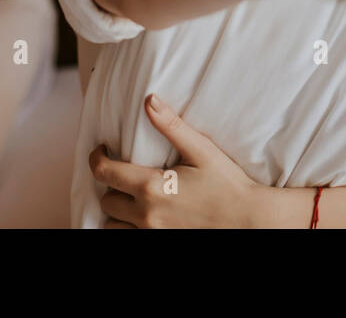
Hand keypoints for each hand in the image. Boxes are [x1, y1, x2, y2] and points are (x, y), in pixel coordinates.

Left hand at [89, 93, 269, 228]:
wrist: (249, 220)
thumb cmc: (228, 183)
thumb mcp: (201, 150)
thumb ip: (171, 126)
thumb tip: (149, 100)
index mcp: (151, 187)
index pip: (105, 172)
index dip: (97, 158)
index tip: (102, 151)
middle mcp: (146, 215)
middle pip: (106, 202)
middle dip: (111, 186)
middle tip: (124, 174)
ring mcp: (152, 234)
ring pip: (112, 227)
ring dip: (116, 213)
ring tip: (130, 199)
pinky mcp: (160, 244)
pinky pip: (129, 240)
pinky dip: (128, 229)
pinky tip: (142, 217)